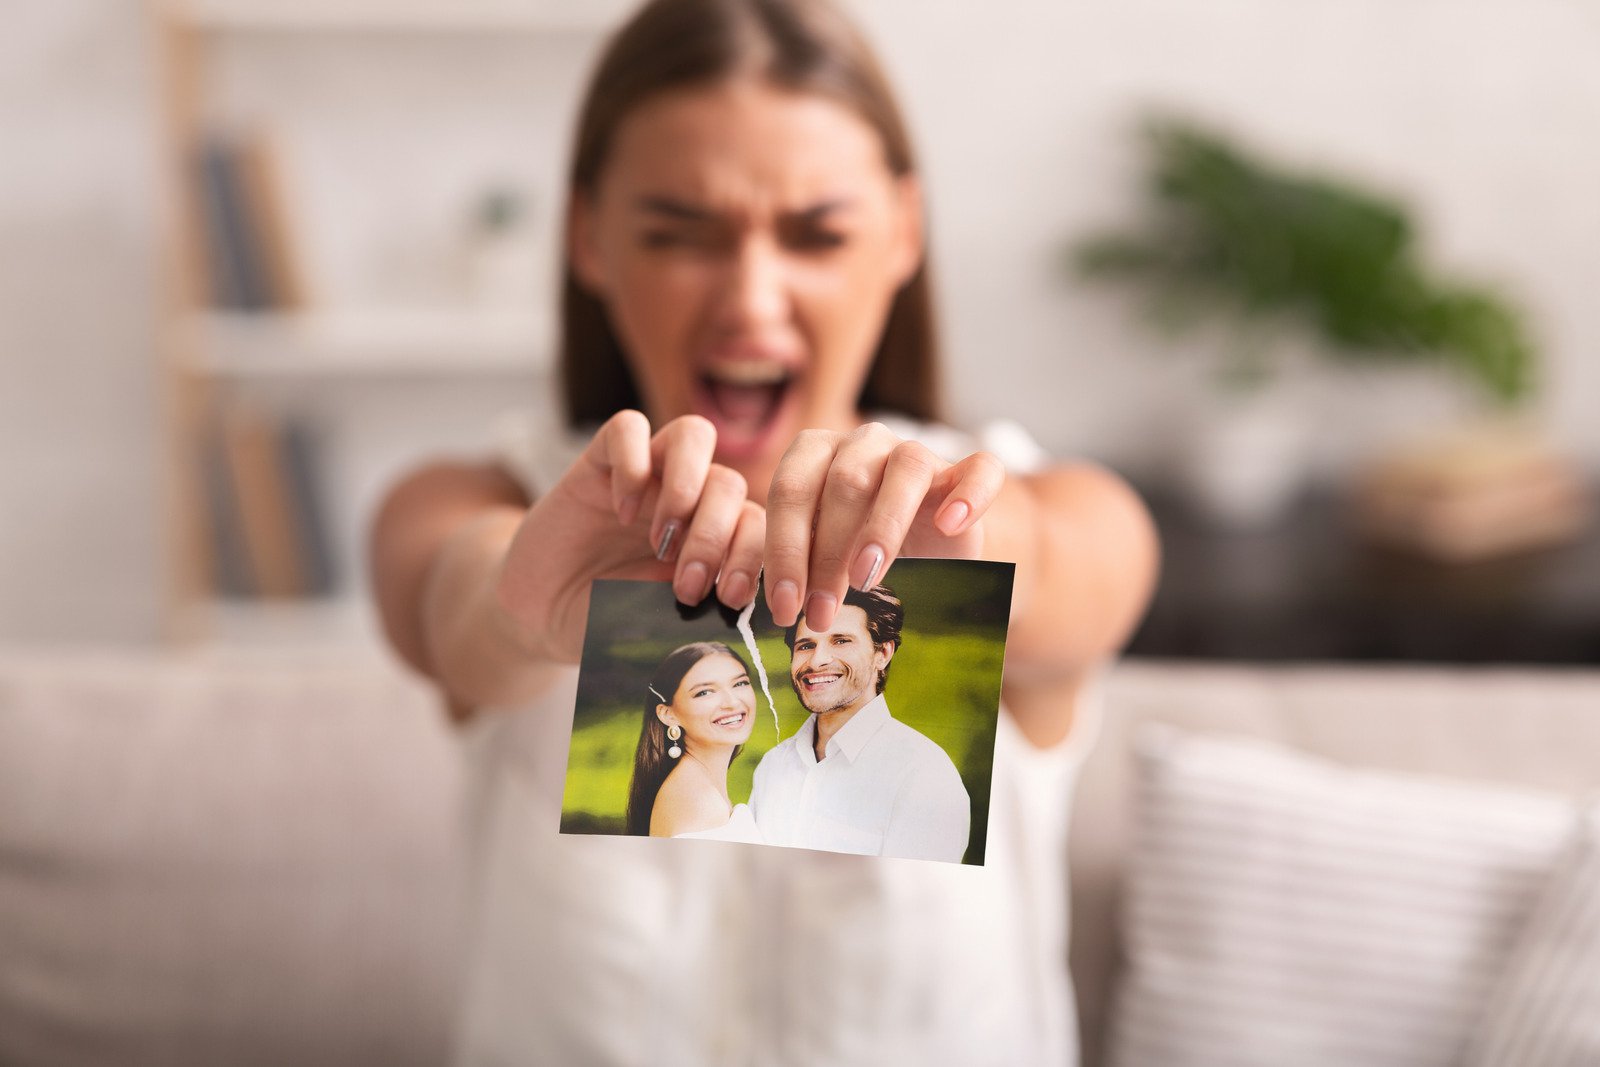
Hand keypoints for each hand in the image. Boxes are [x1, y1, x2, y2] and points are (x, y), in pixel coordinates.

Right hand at [496, 411, 764, 662]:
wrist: (543, 612)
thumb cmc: (607, 620)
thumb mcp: (658, 624)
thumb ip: (698, 613)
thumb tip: (738, 613)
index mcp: (714, 537)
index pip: (757, 524)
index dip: (753, 556)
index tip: (731, 597)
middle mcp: (687, 499)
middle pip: (729, 483)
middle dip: (715, 536)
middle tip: (687, 584)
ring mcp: (646, 475)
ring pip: (693, 436)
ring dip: (686, 486)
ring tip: (661, 538)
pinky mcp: (600, 462)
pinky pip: (628, 428)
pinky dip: (632, 462)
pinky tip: (620, 511)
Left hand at [762, 423, 1005, 630]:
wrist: (923, 550)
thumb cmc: (855, 552)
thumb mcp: (819, 556)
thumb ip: (798, 566)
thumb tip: (770, 607)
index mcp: (816, 454)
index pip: (791, 490)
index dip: (784, 549)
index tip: (784, 606)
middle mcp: (864, 442)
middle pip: (845, 483)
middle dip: (826, 554)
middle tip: (820, 611)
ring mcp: (917, 452)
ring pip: (905, 469)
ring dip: (883, 526)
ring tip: (867, 578)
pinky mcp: (965, 472)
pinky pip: (978, 469)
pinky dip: (968, 494)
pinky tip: (951, 525)